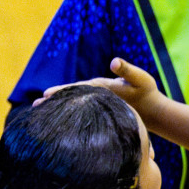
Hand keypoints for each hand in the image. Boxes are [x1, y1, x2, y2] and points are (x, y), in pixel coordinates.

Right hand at [43, 60, 169, 118]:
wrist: (154, 107)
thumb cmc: (147, 92)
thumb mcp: (140, 79)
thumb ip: (127, 70)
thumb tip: (114, 61)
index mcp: (100, 85)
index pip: (77, 86)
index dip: (62, 90)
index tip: (45, 94)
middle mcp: (96, 93)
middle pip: (71, 95)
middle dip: (53, 99)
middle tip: (34, 105)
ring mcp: (98, 103)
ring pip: (75, 106)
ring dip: (59, 110)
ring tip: (41, 116)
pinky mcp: (101, 114)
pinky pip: (83, 115)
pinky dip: (71, 118)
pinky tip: (60, 127)